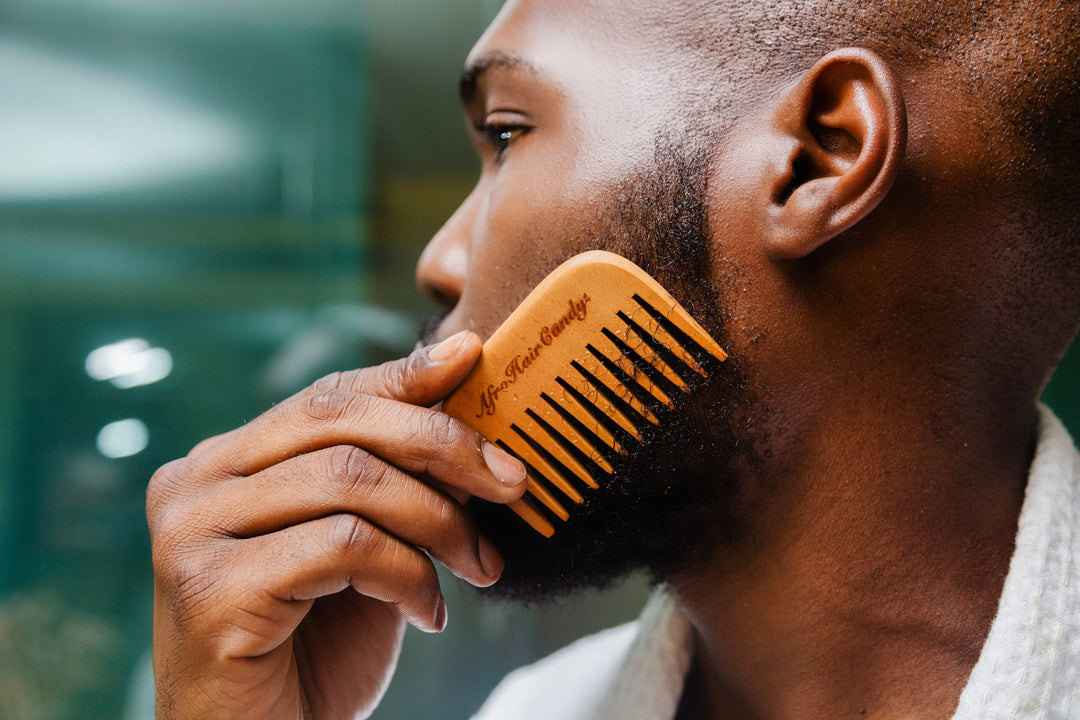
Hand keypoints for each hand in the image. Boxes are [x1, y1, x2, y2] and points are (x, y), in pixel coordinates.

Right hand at [147, 331, 526, 718]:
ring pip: (348, 480)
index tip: (474, 361)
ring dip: (439, 522)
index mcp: (224, 464)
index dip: (404, 378)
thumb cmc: (315, 652)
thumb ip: (393, 481)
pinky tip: (427, 613)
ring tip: (479, 567)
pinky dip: (408, 574)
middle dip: (442, 443)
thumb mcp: (366, 549)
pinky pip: (343, 546)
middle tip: (513, 480)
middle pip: (336, 422)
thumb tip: (460, 401)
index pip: (325, 397)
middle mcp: (193, 485)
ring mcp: (191, 533)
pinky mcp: (210, 589)